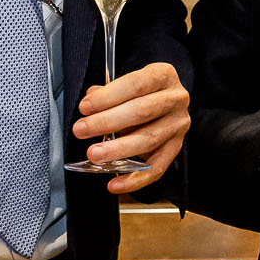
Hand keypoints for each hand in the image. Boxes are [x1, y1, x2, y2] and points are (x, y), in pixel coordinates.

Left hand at [75, 62, 189, 193]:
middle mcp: (176, 99)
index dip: (108, 96)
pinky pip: (156, 168)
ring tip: (94, 154)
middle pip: (141, 111)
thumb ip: (108, 91)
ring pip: (148, 139)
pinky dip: (134, 179)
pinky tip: (114, 183)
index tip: (85, 107)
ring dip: (118, 149)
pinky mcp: (176, 147)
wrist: (166, 101)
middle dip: (107, 122)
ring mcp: (178, 125)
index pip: (135, 84)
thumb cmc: (141, 91)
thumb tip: (90, 100)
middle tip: (81, 130)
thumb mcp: (127, 82)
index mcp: (163, 75)